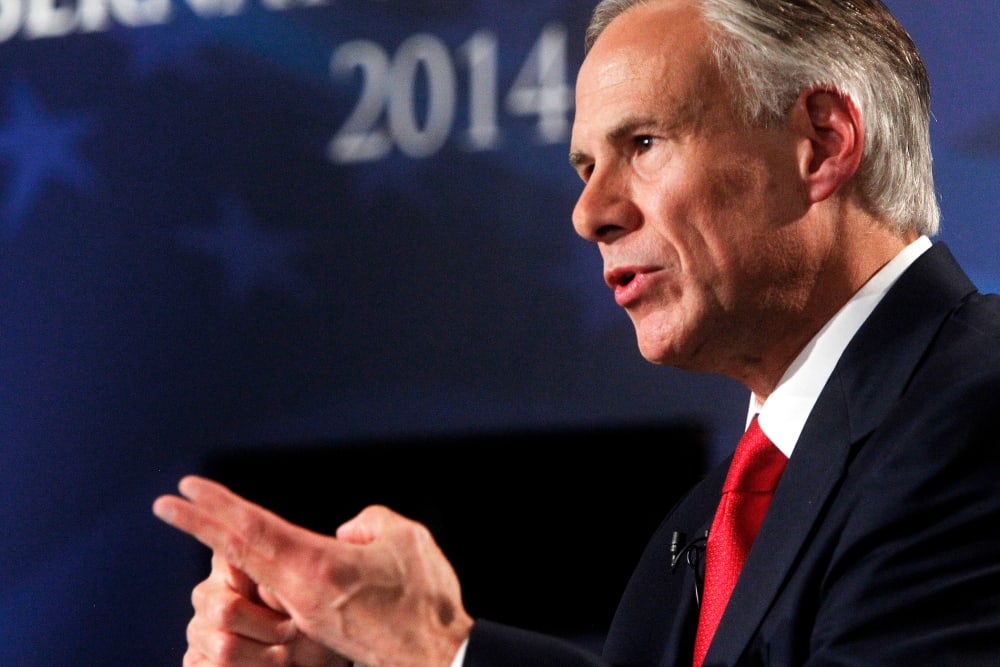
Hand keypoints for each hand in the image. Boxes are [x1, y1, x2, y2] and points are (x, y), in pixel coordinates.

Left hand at [153, 475, 473, 666]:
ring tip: (211, 522)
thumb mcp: (404, 538)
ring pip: (257, 573)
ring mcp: (305, 614)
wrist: (437, 657)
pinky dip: (261, 569)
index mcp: (316, 566)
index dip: (215, 508)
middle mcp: (300, 592)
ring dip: (229, 548)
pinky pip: (280, 591)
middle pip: (237, 553)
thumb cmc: (425, 598)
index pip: (250, 531)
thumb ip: (368, 523)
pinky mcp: (317, 628)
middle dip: (199, 525)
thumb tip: (344, 535)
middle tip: (165, 504)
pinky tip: (266, 559)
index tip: (184, 490)